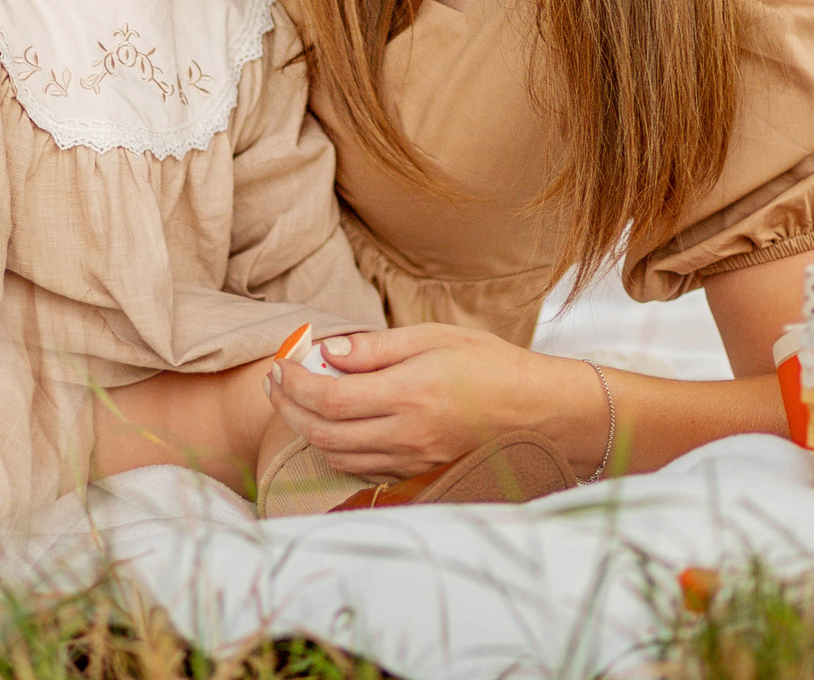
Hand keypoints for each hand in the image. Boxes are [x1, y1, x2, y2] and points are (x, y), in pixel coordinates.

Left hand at [262, 323, 581, 479]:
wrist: (539, 412)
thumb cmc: (490, 364)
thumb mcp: (434, 338)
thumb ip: (376, 348)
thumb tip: (326, 352)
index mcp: (408, 395)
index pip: (328, 396)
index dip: (293, 383)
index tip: (279, 363)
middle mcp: (405, 435)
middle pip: (322, 431)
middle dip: (287, 406)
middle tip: (275, 381)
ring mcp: (411, 461)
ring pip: (335, 455)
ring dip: (305, 428)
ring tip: (294, 400)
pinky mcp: (417, 475)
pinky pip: (360, 468)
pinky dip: (334, 447)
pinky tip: (330, 424)